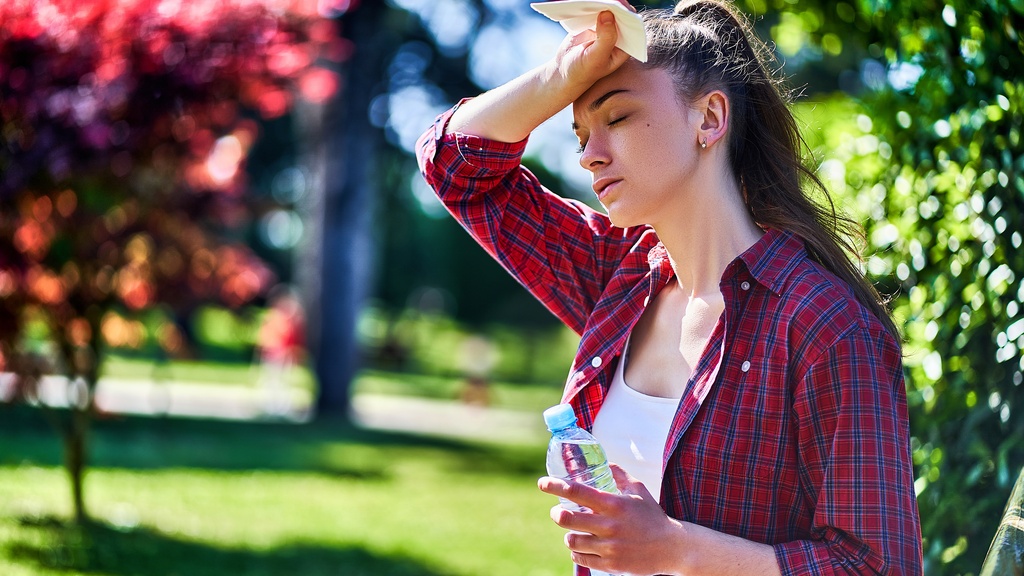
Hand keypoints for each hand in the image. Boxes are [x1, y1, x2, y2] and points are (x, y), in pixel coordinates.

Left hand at [538, 463, 686, 575]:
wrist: (671, 548)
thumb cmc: (653, 516)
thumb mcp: (639, 489)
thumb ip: (619, 474)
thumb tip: (604, 462)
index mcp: (614, 504)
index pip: (576, 491)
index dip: (555, 486)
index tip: (542, 483)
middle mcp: (609, 526)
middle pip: (566, 519)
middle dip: (556, 514)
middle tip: (557, 512)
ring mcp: (609, 547)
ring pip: (572, 541)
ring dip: (568, 535)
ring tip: (573, 531)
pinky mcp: (611, 565)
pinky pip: (581, 558)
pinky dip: (577, 552)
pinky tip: (582, 546)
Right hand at [549, 9, 632, 95]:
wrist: (565, 72)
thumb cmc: (583, 71)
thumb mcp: (595, 59)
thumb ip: (605, 39)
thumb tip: (609, 14)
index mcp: (626, 47)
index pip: (633, 25)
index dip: (627, 14)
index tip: (617, 5)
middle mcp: (619, 36)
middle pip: (622, 14)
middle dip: (615, 5)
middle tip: (603, 1)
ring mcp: (606, 28)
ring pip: (610, 10)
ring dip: (603, 3)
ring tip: (594, 1)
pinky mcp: (594, 22)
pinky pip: (596, 10)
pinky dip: (593, 5)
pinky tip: (587, 3)